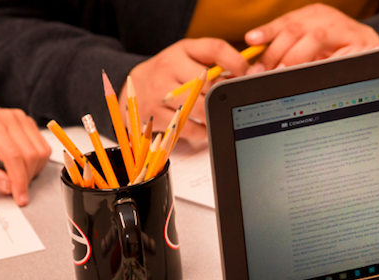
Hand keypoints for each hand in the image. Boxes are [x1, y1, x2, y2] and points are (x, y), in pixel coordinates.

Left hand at [0, 108, 50, 205]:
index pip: (14, 156)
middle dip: (25, 178)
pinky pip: (43, 148)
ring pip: (41, 152)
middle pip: (31, 155)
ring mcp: (20, 119)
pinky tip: (20, 166)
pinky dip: (36, 163)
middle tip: (12, 189)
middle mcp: (8, 118)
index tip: (20, 199)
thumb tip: (8, 187)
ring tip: (14, 176)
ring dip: (32, 171)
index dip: (20, 181)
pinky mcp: (28, 123)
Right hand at [122, 39, 249, 142]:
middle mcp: (168, 67)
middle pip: (210, 84)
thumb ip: (214, 61)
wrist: (133, 86)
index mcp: (181, 50)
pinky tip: (201, 126)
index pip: (214, 49)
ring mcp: (159, 92)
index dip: (236, 62)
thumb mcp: (187, 56)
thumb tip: (243, 75)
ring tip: (214, 114)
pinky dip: (201, 130)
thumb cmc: (167, 72)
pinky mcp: (154, 115)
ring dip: (213, 114)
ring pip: (200, 107)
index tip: (246, 74)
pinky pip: (188, 127)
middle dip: (223, 95)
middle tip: (228, 101)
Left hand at [245, 3, 378, 71]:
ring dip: (295, 58)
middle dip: (276, 52)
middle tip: (263, 72)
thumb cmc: (338, 57)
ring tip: (282, 74)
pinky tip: (308, 76)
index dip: (268, 30)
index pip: (287, 21)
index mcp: (316, 15)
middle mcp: (331, 19)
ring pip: (315, 38)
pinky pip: (336, 56)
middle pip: (297, 29)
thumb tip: (261, 67)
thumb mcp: (311, 50)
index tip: (251, 41)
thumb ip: (289, 51)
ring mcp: (348, 30)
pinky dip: (320, 67)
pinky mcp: (364, 46)